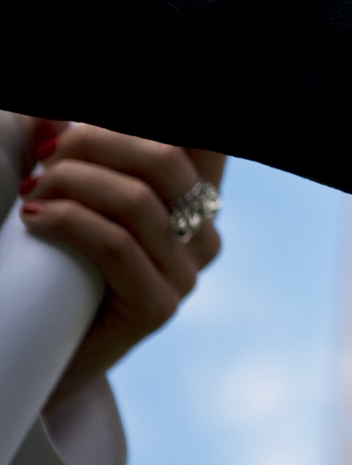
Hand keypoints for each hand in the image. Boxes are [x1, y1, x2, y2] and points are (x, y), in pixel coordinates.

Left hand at [18, 121, 225, 414]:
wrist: (42, 349)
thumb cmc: (54, 261)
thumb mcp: (74, 193)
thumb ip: (79, 151)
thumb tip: (51, 115)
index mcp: (196, 196)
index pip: (208, 144)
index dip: (171, 132)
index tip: (101, 124)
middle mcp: (205, 232)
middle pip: (167, 157)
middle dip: (96, 141)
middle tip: (46, 153)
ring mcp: (188, 274)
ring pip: (137, 201)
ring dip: (71, 183)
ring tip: (31, 190)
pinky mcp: (159, 308)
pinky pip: (117, 246)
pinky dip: (68, 222)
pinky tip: (34, 218)